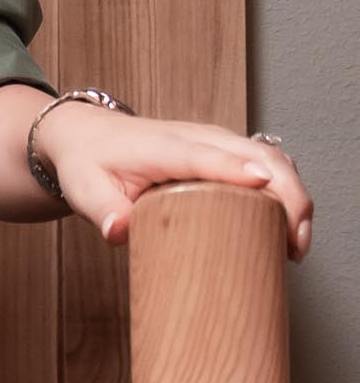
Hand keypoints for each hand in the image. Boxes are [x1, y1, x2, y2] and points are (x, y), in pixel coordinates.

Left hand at [42, 105, 313, 260]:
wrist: (88, 136)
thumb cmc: (89, 164)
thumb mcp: (85, 190)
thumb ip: (103, 211)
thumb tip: (120, 233)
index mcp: (166, 147)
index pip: (210, 156)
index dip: (240, 172)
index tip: (269, 194)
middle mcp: (199, 138)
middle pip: (259, 156)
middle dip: (288, 196)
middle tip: (294, 246)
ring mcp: (216, 141)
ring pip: (271, 158)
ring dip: (294, 195)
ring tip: (297, 244)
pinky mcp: (224, 151)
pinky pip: (268, 162)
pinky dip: (286, 189)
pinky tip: (289, 226)